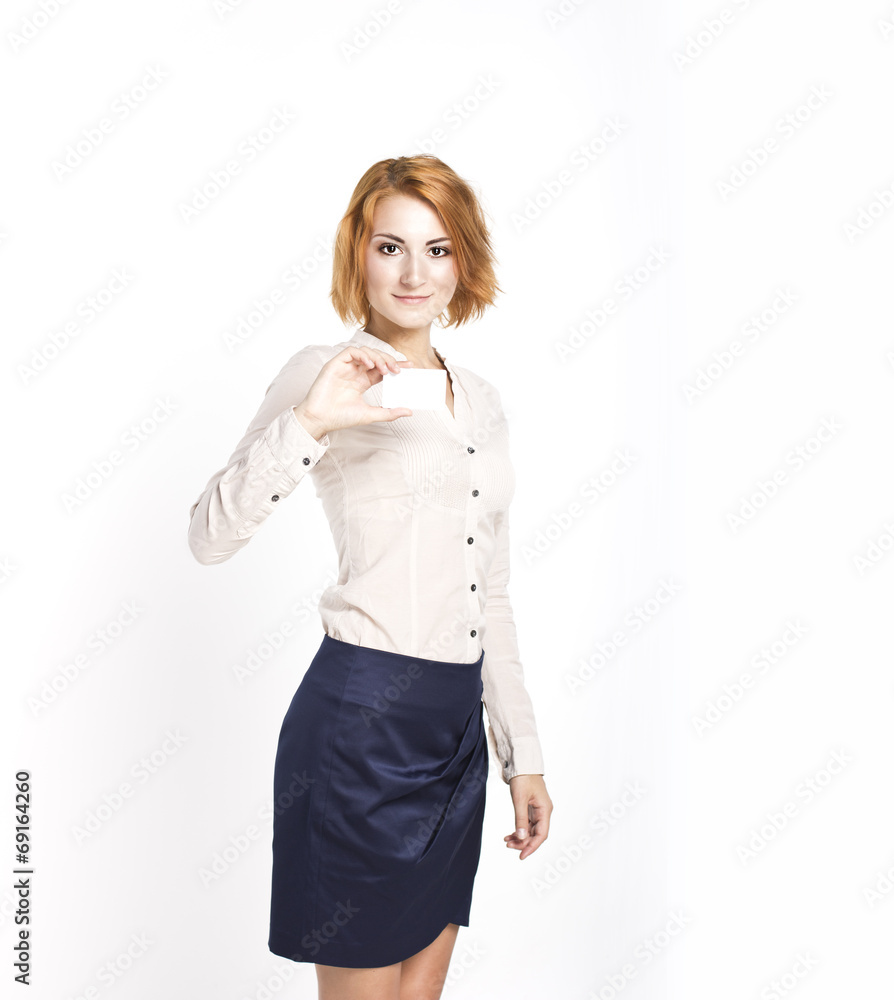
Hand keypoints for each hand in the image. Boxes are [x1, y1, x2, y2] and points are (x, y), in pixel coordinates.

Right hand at [293, 347, 414, 436]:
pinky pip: (350, 351)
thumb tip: (409, 411)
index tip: (410, 366)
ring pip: (365, 352)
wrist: (320, 419)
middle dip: (389, 360)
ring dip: (377, 357)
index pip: (382, 368)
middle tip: (398, 370)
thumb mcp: (370, 415)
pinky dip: (362, 355)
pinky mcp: (334, 364)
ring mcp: (345, 367)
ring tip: (385, 370)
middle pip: (376, 358)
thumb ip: (389, 412)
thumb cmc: (341, 417)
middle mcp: (355, 372)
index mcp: (362, 381)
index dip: (396, 365)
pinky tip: (369, 365)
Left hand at [505, 774, 551, 859]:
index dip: (532, 846)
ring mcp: (537, 810)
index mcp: (545, 809)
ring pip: (530, 830)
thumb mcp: (520, 799)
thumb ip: (521, 819)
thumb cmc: (523, 778)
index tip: (522, 855)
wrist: (521, 764)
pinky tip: (509, 835)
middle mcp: (543, 811)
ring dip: (520, 837)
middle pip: (536, 834)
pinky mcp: (531, 808)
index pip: (541, 834)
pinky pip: (526, 824)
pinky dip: (518, 830)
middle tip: (508, 845)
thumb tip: (522, 837)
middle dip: (523, 842)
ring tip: (507, 841)